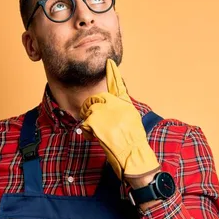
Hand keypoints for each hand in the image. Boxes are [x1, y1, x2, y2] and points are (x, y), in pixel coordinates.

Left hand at [80, 59, 160, 181]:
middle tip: (97, 124)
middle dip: (92, 110)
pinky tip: (96, 138)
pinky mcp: (96, 121)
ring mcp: (106, 112)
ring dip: (90, 122)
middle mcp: (116, 105)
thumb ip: (121, 110)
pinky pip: (85, 122)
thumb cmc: (132, 142)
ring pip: (89, 110)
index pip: (118, 85)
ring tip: (99, 133)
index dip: (113, 73)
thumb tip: (110, 106)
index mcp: (125, 104)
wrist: (133, 155)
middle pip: (96, 99)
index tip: (109, 62)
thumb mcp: (131, 121)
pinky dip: (87, 132)